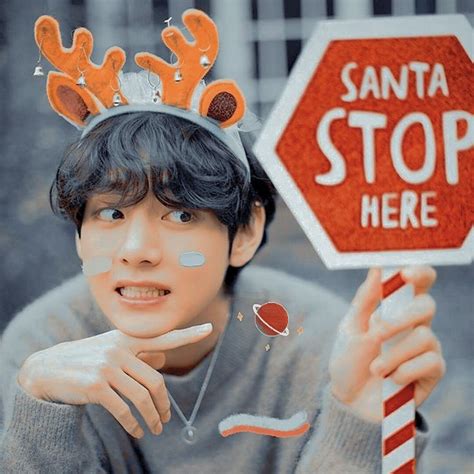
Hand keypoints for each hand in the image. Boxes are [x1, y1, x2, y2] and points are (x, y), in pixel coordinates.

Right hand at [17, 323, 212, 437]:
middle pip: (155, 381)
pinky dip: (134, 424)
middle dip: (164, 404)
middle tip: (167, 419)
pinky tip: (137, 431)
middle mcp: (119, 349)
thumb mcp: (112, 350)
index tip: (208, 328)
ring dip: (152, 418)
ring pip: (142, 398)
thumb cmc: (87, 359)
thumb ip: (138, 353)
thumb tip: (162, 358)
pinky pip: (124, 410)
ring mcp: (107, 367)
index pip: (163, 337)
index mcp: (127, 339)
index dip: (187, 334)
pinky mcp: (95, 386)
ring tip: (156, 429)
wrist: (48, 369)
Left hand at [328, 266, 444, 421]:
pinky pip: (433, 362)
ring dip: (395, 354)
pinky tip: (392, 380)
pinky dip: (407, 370)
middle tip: (377, 333)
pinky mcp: (431, 374)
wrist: (349, 402)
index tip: (404, 273)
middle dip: (401, 319)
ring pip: (425, 336)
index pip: (418, 283)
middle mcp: (414, 325)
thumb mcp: (350, 328)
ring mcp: (425, 349)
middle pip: (427, 306)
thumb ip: (365, 300)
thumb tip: (376, 268)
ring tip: (375, 368)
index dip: (419, 272)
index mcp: (394, 309)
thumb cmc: (349, 360)